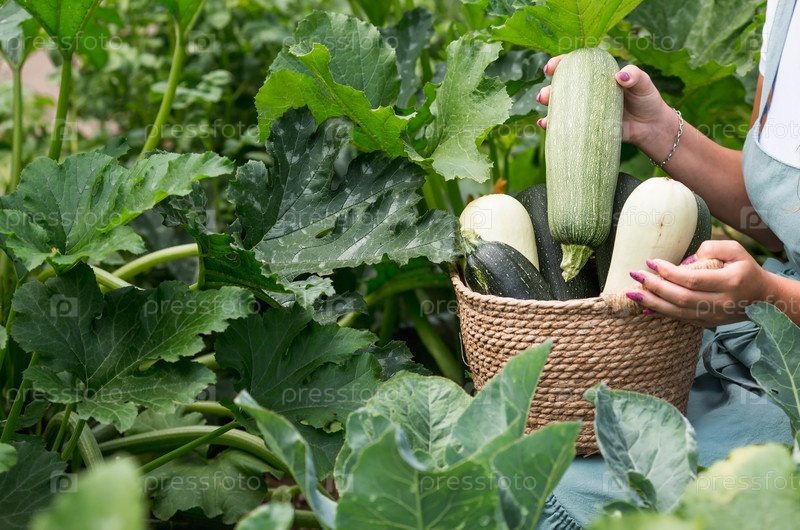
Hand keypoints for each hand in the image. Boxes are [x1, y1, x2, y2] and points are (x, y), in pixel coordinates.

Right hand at [537, 55, 675, 147]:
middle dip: (548, 91)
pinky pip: (568, 127)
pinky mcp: (587, 128)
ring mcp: (586, 111)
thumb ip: (634, 75)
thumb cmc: (647, 99)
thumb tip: (619, 77)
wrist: (651, 127)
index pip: (575, 67)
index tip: (551, 67)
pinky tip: (546, 127)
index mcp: (597, 77)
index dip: (559, 64)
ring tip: (544, 116)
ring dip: (549, 111)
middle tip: (544, 96)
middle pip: (562, 89)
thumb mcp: (643, 83)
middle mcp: (587, 93)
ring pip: (561, 108)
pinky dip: (554, 127)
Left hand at [624, 240, 773, 326]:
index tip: (650, 262)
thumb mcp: (735, 250)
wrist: (763, 298)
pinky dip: (661, 314)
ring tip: (631, 293)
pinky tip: (644, 308)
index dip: (668, 272)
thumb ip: (711, 248)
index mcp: (730, 282)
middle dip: (654, 287)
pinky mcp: (707, 323)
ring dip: (652, 303)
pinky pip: (680, 319)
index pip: (692, 279)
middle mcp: (721, 302)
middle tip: (634, 275)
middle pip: (681, 298)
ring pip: (678, 312)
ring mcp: (714, 316)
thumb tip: (684, 260)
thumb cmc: (745, 269)